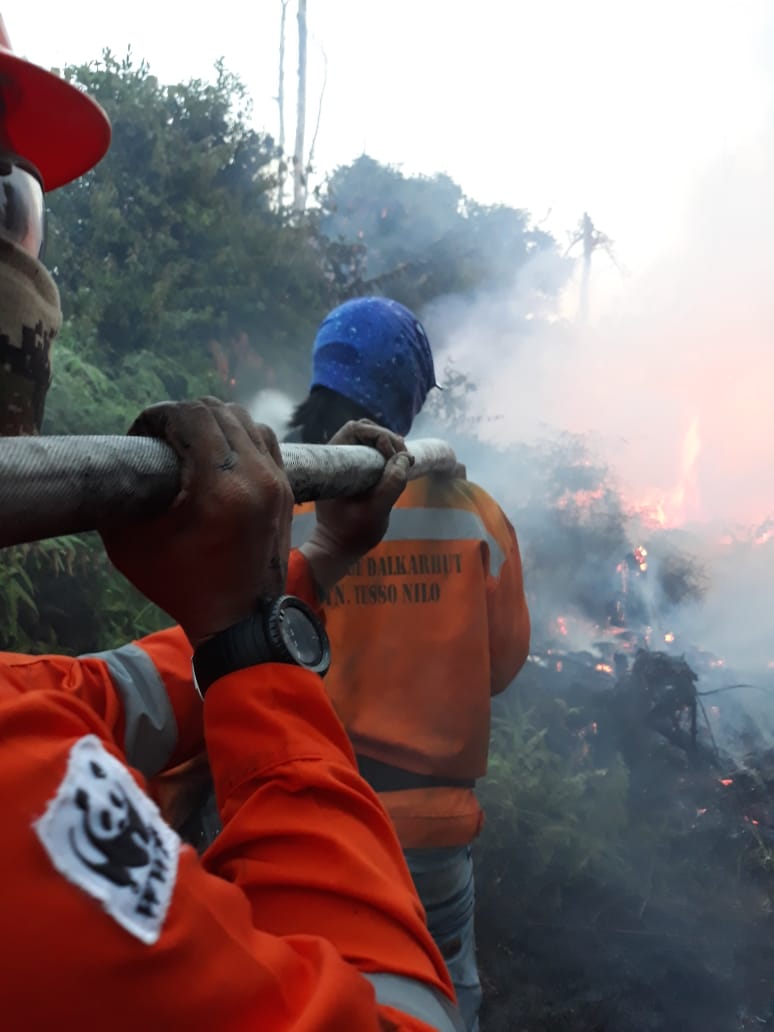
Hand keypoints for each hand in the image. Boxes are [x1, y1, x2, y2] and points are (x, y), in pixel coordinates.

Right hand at [99, 398, 292, 647]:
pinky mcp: (288, 488)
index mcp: (220, 485)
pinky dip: (241, 437)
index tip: (141, 436)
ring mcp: (278, 480)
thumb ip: (122, 495)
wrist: (241, 621)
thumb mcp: (130, 544)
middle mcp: (256, 474)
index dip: (158, 416)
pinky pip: (266, 440)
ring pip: (246, 420)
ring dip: (214, 422)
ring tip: (190, 445)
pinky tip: (220, 455)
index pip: (190, 416)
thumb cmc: (181, 585)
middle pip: (217, 410)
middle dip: (183, 416)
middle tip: (161, 439)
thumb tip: (120, 460)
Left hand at [300, 419, 411, 593]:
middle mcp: (336, 456)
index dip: (379, 436)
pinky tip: (398, 465)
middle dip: (387, 438)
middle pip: (364, 430)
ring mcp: (345, 462)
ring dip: (389, 446)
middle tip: (404, 458)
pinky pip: (370, 451)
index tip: (394, 456)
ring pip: (368, 439)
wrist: (338, 546)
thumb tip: (405, 457)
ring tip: (403, 462)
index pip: (356, 429)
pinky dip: (387, 453)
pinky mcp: (353, 470)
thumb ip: (392, 484)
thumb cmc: (353, 532)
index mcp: (334, 462)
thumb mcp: (377, 511)